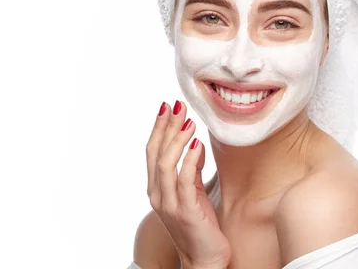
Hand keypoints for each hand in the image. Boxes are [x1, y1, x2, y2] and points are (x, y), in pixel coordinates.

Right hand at [146, 100, 230, 267]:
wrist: (205, 258)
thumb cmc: (200, 224)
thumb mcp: (192, 192)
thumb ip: (189, 170)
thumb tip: (193, 144)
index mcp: (157, 188)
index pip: (153, 151)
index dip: (159, 128)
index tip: (167, 106)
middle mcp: (157, 194)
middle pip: (156, 153)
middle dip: (166, 126)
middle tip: (177, 104)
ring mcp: (169, 204)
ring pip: (166, 165)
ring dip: (177, 140)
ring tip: (188, 121)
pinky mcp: (185, 211)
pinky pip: (184, 181)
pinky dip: (189, 161)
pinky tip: (197, 145)